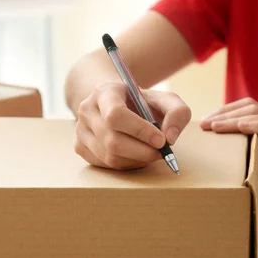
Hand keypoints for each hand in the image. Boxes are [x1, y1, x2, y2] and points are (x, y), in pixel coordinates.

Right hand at [74, 82, 190, 170]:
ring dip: (136, 160)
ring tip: (150, 152)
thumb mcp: (165, 100)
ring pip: (110, 157)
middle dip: (142, 151)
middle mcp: (86, 110)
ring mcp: (80, 130)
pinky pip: (106, 165)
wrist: (116, 104)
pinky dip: (126, 164)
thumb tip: (170, 138)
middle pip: (112, 141)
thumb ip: (177, 113)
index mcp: (104, 91)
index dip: (140, 131)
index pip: (116, 115)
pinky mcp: (80, 147)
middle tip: (161, 152)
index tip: (161, 140)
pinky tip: (136, 155)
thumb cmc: (142, 104)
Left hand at [200, 98, 257, 222]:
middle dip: (224, 112)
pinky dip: (254, 126)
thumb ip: (246, 150)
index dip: (226, 111)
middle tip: (204, 123)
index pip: (248, 108)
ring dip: (233, 119)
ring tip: (214, 126)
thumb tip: (221, 149)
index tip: (206, 121)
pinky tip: (240, 127)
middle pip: (251, 107)